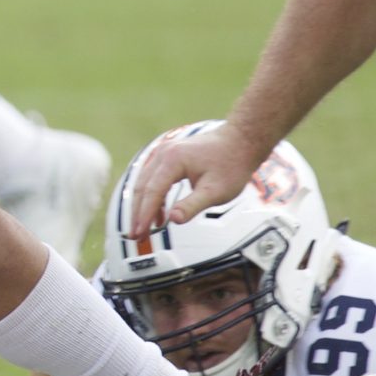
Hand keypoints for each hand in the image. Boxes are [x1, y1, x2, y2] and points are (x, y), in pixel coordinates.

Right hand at [128, 119, 265, 226]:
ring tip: (144, 227)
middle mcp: (163, 154)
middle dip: (138, 213)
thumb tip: (173, 220)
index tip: (139, 233)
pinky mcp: (168, 156)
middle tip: (135, 235)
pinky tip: (159, 213)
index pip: (152, 192)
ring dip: (143, 205)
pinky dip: (153, 197)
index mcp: (172, 161)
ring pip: (144, 182)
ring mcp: (164, 153)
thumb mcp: (215, 191)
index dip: (144, 215)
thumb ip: (192, 205)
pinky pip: (152, 178)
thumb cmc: (231, 165)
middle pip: (142, 187)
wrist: (241, 141)